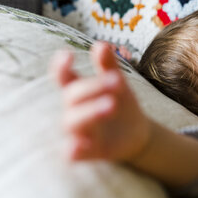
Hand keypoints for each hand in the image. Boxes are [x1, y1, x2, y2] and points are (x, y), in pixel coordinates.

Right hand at [50, 41, 150, 161]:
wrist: (137, 133)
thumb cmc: (121, 104)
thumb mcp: (118, 84)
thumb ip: (109, 66)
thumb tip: (101, 44)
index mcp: (81, 92)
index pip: (64, 78)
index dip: (61, 67)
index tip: (67, 54)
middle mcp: (75, 110)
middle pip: (72, 97)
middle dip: (92, 87)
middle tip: (117, 81)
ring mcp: (80, 131)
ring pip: (72, 122)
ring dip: (89, 112)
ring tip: (111, 104)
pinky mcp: (88, 151)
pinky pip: (72, 153)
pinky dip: (73, 150)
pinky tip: (80, 145)